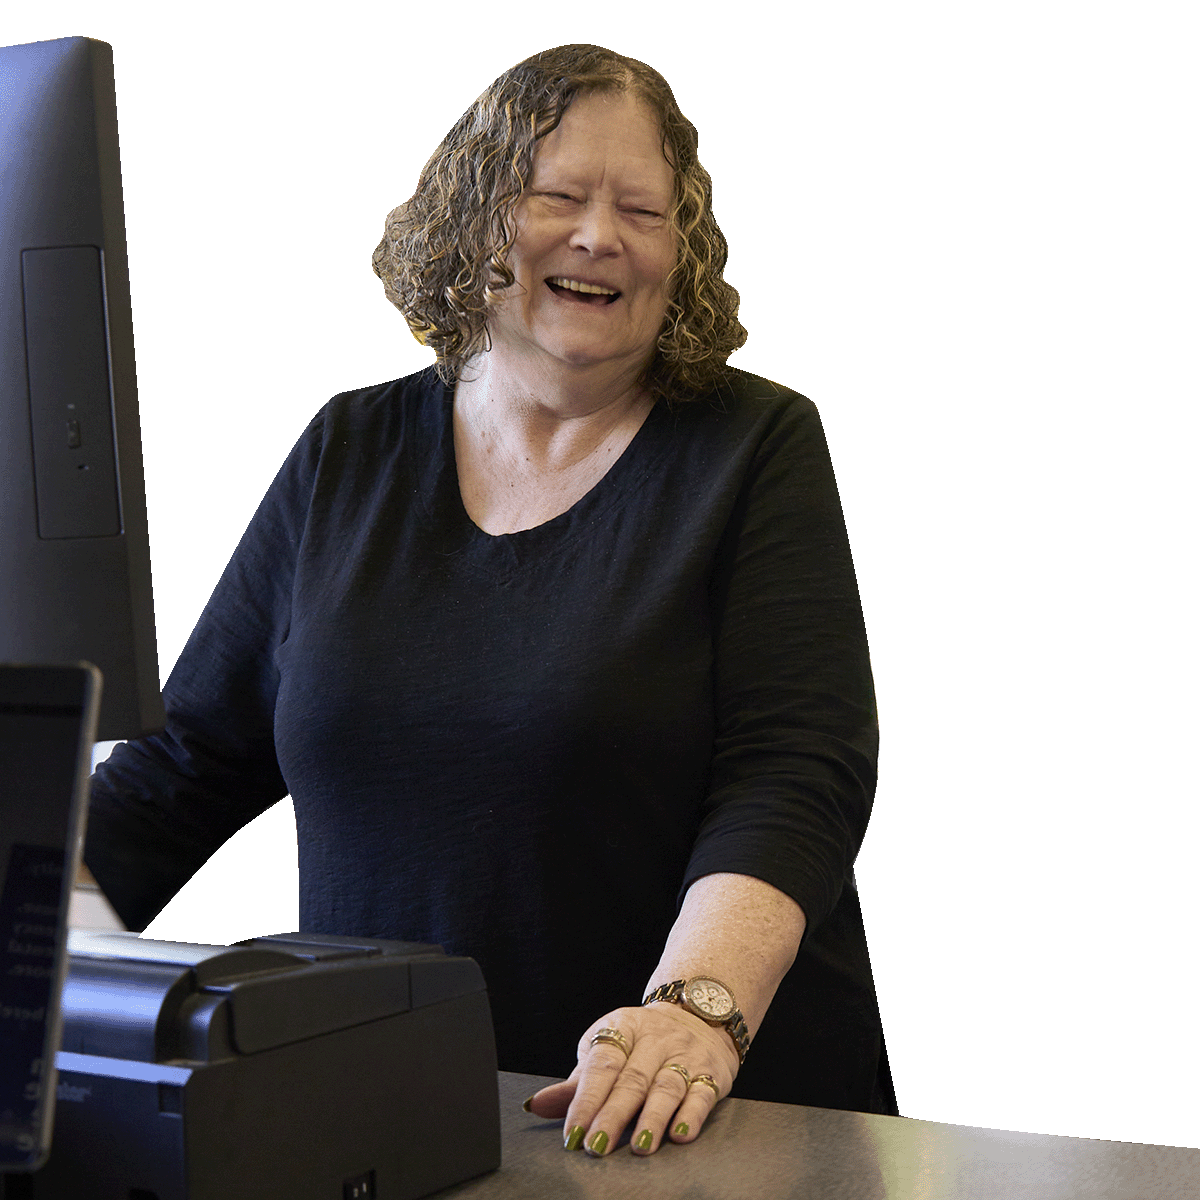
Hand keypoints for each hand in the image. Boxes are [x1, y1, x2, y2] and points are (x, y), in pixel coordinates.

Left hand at [525, 1002, 739, 1155]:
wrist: (697, 1015)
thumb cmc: (641, 1042)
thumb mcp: (609, 1048)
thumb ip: (578, 1082)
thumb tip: (537, 1105)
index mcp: (622, 1028)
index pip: (602, 1065)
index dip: (585, 1100)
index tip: (572, 1133)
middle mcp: (654, 1039)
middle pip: (632, 1080)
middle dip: (613, 1116)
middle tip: (596, 1147)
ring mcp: (684, 1055)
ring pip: (667, 1087)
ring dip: (653, 1118)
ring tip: (640, 1147)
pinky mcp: (711, 1073)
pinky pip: (702, 1093)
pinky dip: (691, 1114)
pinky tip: (681, 1134)